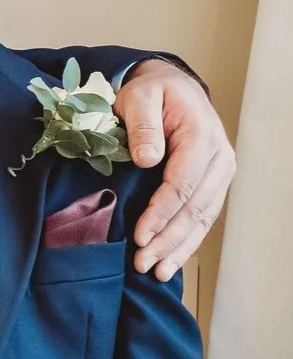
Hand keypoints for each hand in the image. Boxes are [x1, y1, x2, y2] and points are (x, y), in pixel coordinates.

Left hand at [113, 60, 233, 280]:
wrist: (169, 86)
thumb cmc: (150, 92)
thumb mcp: (139, 97)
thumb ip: (142, 125)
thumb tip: (147, 159)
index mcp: (202, 135)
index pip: (182, 183)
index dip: (162, 213)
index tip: (140, 236)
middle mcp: (219, 158)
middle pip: (195, 207)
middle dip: (169, 239)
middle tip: (142, 263)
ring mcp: (219, 173)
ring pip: (203, 217)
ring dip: (179, 247)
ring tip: (157, 272)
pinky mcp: (212, 183)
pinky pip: (203, 216)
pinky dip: (188, 240)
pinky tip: (171, 261)